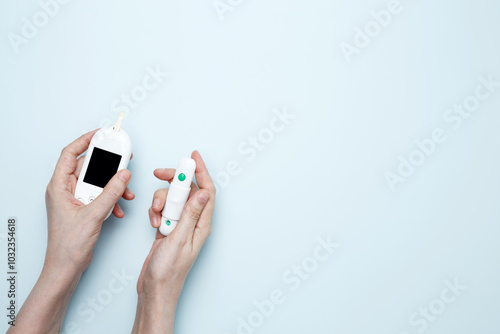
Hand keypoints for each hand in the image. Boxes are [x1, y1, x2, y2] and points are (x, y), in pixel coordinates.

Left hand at [45, 129, 134, 273]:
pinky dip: (112, 199)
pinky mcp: (84, 209)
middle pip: (88, 167)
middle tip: (122, 158)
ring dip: (113, 186)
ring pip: (97, 182)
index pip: (70, 154)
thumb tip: (123, 175)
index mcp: (59, 187)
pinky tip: (119, 207)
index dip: (85, 141)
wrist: (67, 267)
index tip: (101, 134)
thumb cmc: (68, 245)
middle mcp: (65, 190)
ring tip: (125, 190)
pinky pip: (100, 195)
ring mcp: (75, 200)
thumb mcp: (93, 215)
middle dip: (107, 165)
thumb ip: (111, 192)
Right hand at [132, 151, 215, 333]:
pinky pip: (163, 209)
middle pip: (187, 191)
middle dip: (174, 181)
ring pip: (172, 199)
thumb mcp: (179, 239)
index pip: (206, 191)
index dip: (202, 171)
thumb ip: (190, 214)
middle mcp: (193, 222)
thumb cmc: (168, 271)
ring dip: (161, 200)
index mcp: (202, 224)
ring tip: (155, 214)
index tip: (193, 157)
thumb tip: (203, 192)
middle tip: (160, 173)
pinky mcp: (168, 228)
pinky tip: (153, 221)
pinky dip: (156, 211)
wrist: (154, 289)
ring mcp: (180, 224)